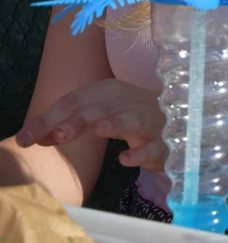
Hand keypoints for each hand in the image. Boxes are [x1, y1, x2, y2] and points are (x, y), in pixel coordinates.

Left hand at [14, 78, 166, 170]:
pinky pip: (154, 147)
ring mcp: (151, 121)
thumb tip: (34, 136)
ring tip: (98, 130)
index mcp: (110, 91)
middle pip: (102, 108)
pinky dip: (141, 153)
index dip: (49, 118)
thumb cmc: (130, 116)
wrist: (178, 119)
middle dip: (79, 120)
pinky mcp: (165, 142)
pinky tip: (125, 159)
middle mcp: (130, 101)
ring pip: (134, 119)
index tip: (25, 139)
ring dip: (116, 123)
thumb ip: (68, 125)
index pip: (74, 101)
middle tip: (58, 134)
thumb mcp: (98, 115)